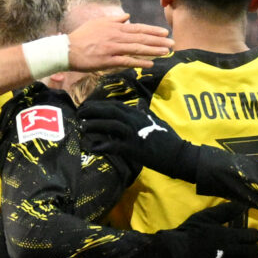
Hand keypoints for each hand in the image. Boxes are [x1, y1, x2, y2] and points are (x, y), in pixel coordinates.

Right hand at [67, 16, 170, 72]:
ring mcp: (112, 48)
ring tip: (166, 52)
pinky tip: (150, 64)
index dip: (153, 31)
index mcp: (115, 27)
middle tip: (173, 43)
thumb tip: (128, 16)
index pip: (138, 28)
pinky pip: (127, 61)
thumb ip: (115, 20)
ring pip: (137, 48)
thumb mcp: (98, 23)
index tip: (165, 33)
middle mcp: (116, 36)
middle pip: (141, 38)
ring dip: (153, 50)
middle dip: (158, 40)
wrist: (67, 49)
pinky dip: (139, 62)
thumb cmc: (82, 36)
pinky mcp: (108, 60)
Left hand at [77, 98, 203, 179]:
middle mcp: (134, 121)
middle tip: (80, 113)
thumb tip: (140, 103)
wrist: (177, 154)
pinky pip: (113, 146)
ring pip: (109, 125)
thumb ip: (146, 112)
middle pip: (109, 112)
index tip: (88, 106)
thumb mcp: (157, 121)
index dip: (100, 105)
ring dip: (94, 125)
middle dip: (93, 111)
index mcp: (138, 115)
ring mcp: (133, 134)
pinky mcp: (132, 149)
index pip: (115, 106)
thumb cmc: (168, 138)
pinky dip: (102, 146)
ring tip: (82, 126)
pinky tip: (92, 147)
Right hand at [144, 204, 257, 257]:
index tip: (251, 234)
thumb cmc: (190, 232)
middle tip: (252, 248)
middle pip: (254, 253)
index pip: (252, 236)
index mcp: (230, 236)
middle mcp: (232, 252)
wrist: (175, 252)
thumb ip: (225, 211)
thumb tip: (241, 205)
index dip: (254, 235)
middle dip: (256, 250)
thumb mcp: (206, 216)